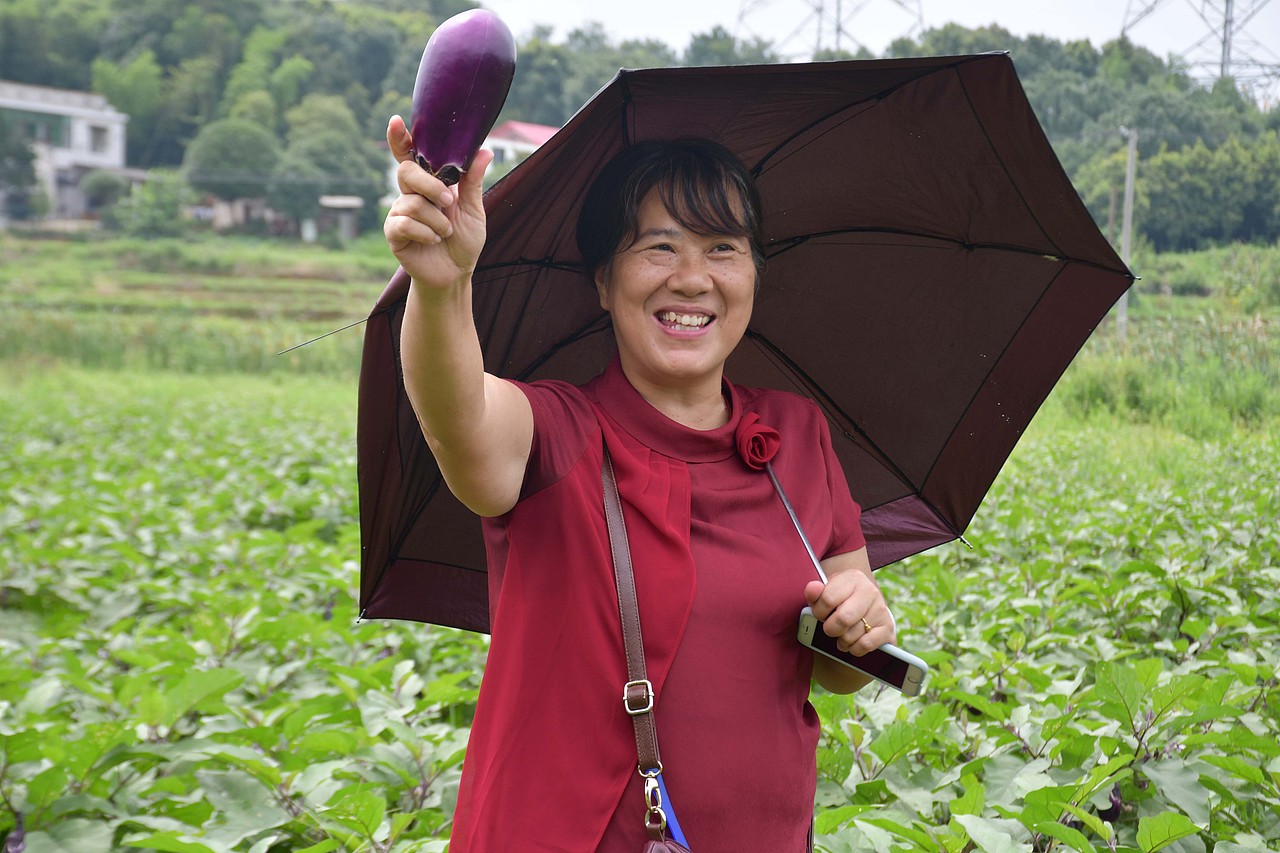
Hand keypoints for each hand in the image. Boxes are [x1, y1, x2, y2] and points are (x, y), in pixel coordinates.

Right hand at [383, 114, 492, 290]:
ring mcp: (399, 213)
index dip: (400, 138)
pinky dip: (425, 233)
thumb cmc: (464, 240)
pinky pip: (404, 223)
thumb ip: (472, 181)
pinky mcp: (394, 233)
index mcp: (428, 184)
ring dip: (437, 220)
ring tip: (444, 233)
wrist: (456, 273)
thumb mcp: (474, 210)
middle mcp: (410, 194)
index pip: (409, 156)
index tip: (396, 121)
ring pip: (412, 202)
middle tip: (448, 202)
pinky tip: (432, 241)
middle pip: (406, 172)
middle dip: (430, 185)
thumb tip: (484, 151)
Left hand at [804, 560, 895, 656]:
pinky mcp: (888, 628)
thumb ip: (815, 592)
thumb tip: (813, 588)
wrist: (864, 602)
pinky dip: (854, 648)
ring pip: (851, 635)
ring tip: (842, 633)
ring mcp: (881, 610)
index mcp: (853, 578)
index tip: (820, 614)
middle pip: (843, 619)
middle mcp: (870, 591)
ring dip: (842, 640)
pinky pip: (865, 645)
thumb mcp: (825, 592)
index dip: (819, 611)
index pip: (828, 599)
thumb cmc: (840, 599)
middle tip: (831, 627)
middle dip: (831, 628)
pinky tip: (853, 641)